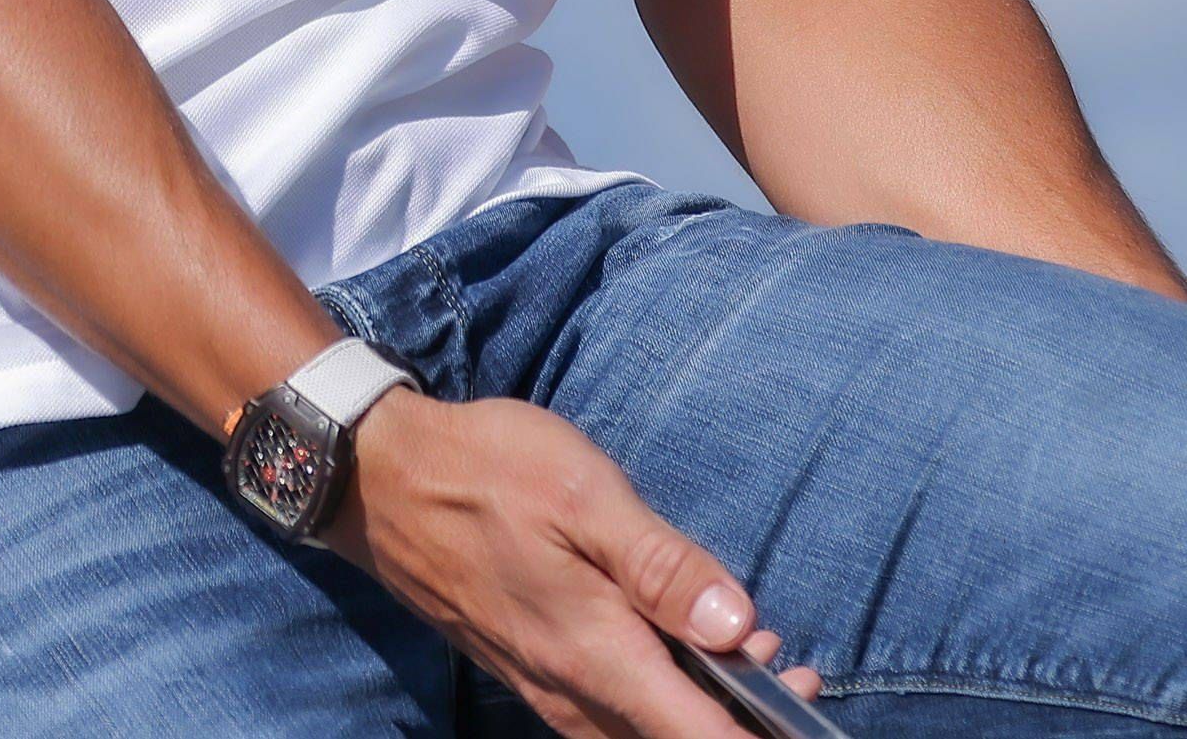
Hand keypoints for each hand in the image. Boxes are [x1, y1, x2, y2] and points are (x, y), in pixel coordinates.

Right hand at [329, 389, 828, 735]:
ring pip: (640, 734)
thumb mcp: (586, 497)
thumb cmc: (490, 473)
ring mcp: (548, 689)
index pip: (696, 735)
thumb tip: (739, 627)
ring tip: (754, 659)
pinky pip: (609, 716)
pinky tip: (681, 652)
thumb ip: (664, 565)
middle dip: (740, 724)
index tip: (802, 702)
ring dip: (701, 712)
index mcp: (595, 653)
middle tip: (792, 670)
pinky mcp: (535, 674)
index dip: (758, 734)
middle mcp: (572, 692)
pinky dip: (659, 699)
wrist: (383, 481)